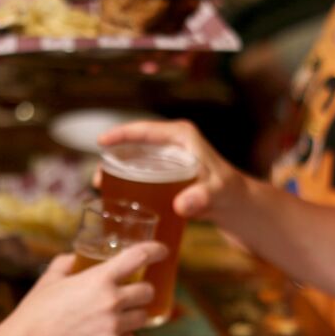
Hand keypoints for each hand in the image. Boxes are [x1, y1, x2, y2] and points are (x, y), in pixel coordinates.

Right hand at [7, 242, 166, 335]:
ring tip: (112, 317)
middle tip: (130, 293)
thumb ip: (67, 262)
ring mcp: (114, 327)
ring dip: (132, 315)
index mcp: (99, 279)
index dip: (155, 250)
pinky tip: (104, 335)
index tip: (162, 251)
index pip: (139, 257)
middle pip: (147, 292)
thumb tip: (76, 257)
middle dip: (141, 291)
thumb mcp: (50, 278)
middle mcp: (112, 302)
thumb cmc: (36, 311)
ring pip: (142, 318)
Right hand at [97, 120, 245, 221]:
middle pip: (135, 145)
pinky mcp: (164, 173)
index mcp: (181, 136)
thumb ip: (202, 197)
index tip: (101, 141)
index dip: (121, 133)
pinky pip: (140, 173)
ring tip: (102, 188)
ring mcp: (166, 157)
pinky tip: (116, 197)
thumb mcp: (217, 192)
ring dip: (117, 172)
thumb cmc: (230, 192)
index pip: (146, 130)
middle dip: (113, 159)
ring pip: (134, 160)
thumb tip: (181, 205)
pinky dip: (127, 182)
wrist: (236, 204)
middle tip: (98, 179)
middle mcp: (171, 143)